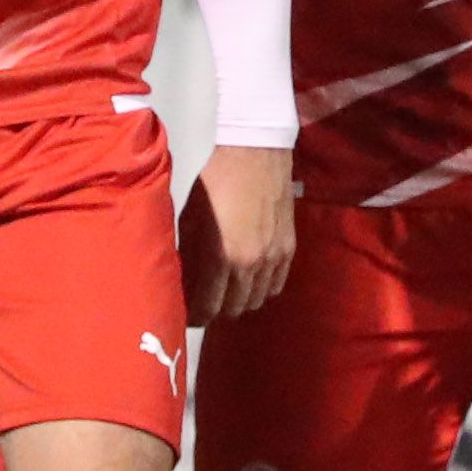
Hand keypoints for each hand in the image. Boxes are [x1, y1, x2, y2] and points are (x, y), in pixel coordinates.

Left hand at [181, 144, 294, 322]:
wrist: (257, 153)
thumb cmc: (216, 181)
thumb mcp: (191, 217)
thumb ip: (187, 253)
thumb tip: (182, 280)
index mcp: (221, 256)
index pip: (208, 306)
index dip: (196, 316)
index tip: (188, 316)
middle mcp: (250, 264)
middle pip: (233, 309)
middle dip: (216, 311)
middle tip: (205, 303)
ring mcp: (273, 259)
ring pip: (256, 301)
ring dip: (239, 302)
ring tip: (227, 292)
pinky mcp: (288, 250)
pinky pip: (275, 285)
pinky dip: (261, 290)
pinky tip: (250, 281)